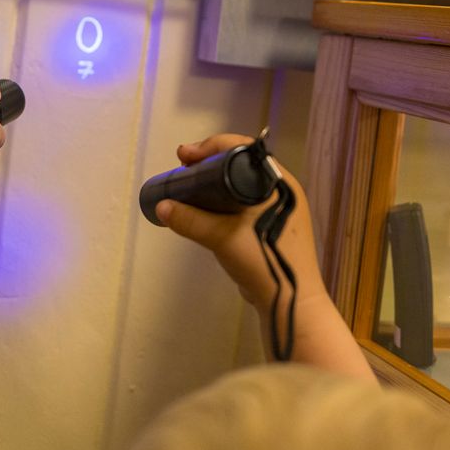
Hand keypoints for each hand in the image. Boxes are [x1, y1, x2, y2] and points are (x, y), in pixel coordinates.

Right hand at [153, 133, 322, 317]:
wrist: (288, 302)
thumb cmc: (262, 260)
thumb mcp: (222, 237)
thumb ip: (190, 220)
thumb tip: (161, 206)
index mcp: (278, 183)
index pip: (242, 150)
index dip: (211, 147)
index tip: (185, 155)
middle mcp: (281, 191)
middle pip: (241, 165)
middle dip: (210, 162)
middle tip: (184, 165)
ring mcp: (278, 210)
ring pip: (242, 185)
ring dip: (216, 182)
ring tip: (190, 182)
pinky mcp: (271, 227)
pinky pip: (243, 203)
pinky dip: (224, 200)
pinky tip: (206, 206)